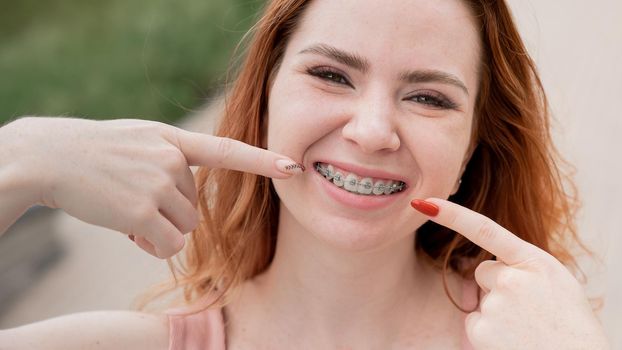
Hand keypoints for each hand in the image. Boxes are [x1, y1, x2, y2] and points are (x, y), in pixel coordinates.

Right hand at [11, 117, 302, 258]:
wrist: (51, 156)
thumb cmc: (96, 152)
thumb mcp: (140, 140)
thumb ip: (172, 158)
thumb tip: (189, 204)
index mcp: (173, 139)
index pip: (227, 150)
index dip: (262, 160)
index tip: (294, 166)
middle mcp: (171, 159)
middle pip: (194, 208)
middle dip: (169, 214)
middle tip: (134, 200)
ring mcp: (158, 184)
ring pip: (183, 228)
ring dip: (158, 230)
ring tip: (127, 210)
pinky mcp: (142, 211)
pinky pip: (165, 245)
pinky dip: (149, 245)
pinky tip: (126, 229)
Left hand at [411, 198, 609, 349]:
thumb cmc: (567, 320)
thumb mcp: (553, 279)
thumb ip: (522, 264)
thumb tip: (489, 264)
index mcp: (533, 261)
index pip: (484, 229)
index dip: (451, 214)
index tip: (425, 204)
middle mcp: (511, 279)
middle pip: (484, 271)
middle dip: (499, 285)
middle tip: (529, 308)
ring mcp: (495, 305)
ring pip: (482, 299)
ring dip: (498, 311)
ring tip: (527, 327)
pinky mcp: (482, 330)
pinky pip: (475, 321)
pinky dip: (489, 330)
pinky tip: (513, 337)